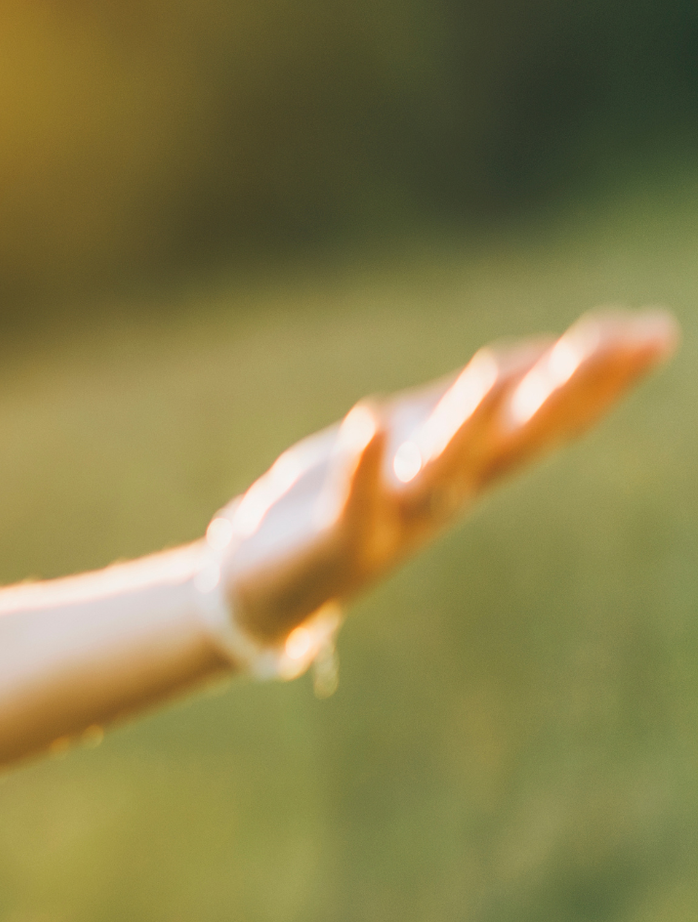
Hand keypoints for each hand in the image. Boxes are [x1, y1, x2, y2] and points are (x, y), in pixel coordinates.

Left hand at [216, 306, 677, 645]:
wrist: (268, 592)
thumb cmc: (346, 500)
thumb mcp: (417, 441)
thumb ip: (479, 405)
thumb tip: (549, 354)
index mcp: (469, 465)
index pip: (547, 416)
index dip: (601, 376)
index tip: (654, 330)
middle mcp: (445, 492)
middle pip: (518, 439)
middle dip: (566, 390)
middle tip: (620, 341)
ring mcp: (393, 519)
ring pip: (444, 471)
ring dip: (470, 424)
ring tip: (492, 372)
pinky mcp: (336, 543)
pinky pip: (352, 505)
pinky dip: (362, 466)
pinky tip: (367, 420)